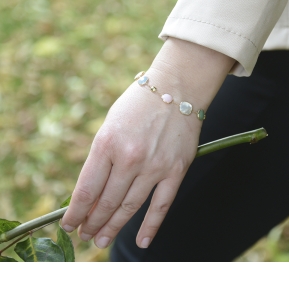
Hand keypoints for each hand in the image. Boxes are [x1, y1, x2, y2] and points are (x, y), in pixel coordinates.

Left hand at [61, 38, 234, 248]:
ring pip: (130, 207)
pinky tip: (141, 242)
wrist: (176, 88)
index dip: (76, 212)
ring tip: (102, 240)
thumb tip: (93, 190)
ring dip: (113, 227)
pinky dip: (150, 226)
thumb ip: (101, 157)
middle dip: (92, 222)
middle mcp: (129, 158)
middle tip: (86, 236)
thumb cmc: (137, 104)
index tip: (70, 224)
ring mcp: (154, 166)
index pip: (86, 189)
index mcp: (107, 143)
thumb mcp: (109, 125)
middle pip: (106, 202)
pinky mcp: (176, 170)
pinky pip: (161, 205)